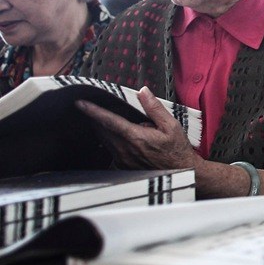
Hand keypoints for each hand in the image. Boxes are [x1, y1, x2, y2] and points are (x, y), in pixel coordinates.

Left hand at [77, 87, 199, 170]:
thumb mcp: (171, 125)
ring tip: (106, 120)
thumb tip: (143, 92)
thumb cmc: (177, 150)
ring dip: (102, 129)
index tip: (80, 104)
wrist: (181, 172)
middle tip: (93, 107)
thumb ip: (154, 108)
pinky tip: (120, 137)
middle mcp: (126, 150)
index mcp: (136, 137)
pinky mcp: (123, 166)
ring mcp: (123, 159)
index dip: (93, 111)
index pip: (109, 121)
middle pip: (102, 130)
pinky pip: (110, 149)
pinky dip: (110, 140)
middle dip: (96, 118)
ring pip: (105, 140)